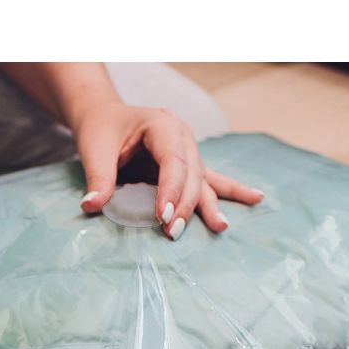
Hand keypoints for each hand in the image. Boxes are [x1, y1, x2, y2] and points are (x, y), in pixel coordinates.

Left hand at [72, 102, 263, 238]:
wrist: (105, 117)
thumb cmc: (101, 130)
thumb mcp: (94, 148)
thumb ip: (97, 177)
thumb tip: (92, 206)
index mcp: (163, 124)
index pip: (173, 162)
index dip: (170, 191)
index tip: (162, 217)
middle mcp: (182, 135)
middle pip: (191, 175)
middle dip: (185, 205)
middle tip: (173, 232)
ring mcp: (190, 150)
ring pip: (203, 181)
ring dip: (209, 206)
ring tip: (221, 227)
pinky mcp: (190, 164)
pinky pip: (212, 180)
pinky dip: (231, 192)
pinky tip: (256, 198)